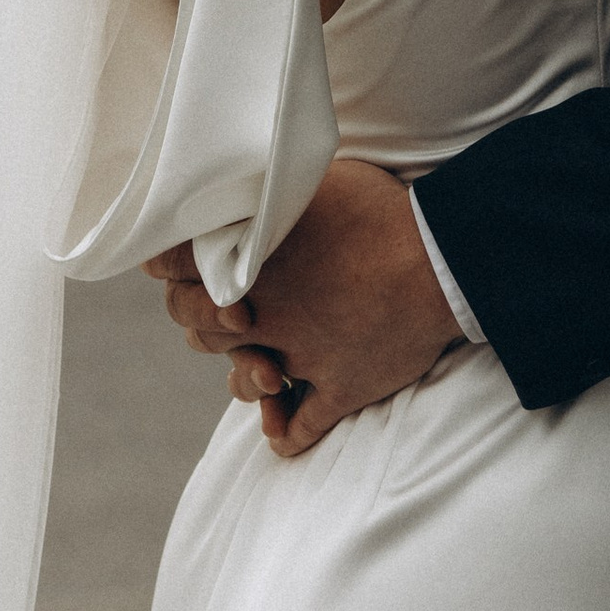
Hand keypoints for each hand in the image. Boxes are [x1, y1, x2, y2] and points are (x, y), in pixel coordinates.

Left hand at [144, 158, 465, 456]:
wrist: (443, 258)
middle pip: (197, 328)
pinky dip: (284, 431)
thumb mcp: (313, 181)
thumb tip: (247, 180)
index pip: (173, 267)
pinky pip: (296, 428)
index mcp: (249, 257)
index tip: (166, 263)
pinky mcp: (337, 389)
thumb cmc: (380, 209)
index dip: (166, 265)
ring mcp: (298, 357)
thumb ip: (269, 192)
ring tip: (260, 365)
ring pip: (242, 381)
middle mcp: (263, 311)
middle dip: (200, 318)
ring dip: (244, 374)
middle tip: (224, 309)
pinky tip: (279, 423)